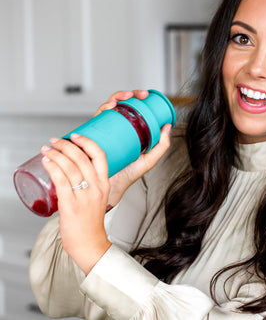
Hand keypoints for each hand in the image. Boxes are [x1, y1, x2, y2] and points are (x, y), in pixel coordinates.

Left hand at [41, 135, 111, 274]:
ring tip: (47, 149)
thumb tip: (72, 169)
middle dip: (66, 145)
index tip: (75, 136)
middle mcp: (96, 187)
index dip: (87, 142)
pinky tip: (46, 161)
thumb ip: (90, 183)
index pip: (100, 156)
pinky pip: (61, 180)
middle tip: (55, 141)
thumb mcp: (98, 197)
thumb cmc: (91, 222)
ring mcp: (84, 196)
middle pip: (81, 158)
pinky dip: (52, 167)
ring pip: (69, 167)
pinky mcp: (71, 204)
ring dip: (55, 154)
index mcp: (105, 184)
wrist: (90, 243)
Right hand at [93, 89, 171, 205]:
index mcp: (128, 130)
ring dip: (116, 97)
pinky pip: (96, 118)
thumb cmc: (129, 174)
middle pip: (120, 105)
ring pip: (108, 108)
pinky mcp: (94, 135)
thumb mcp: (149, 159)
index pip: (131, 110)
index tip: (146, 96)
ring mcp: (104, 130)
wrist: (112, 187)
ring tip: (125, 98)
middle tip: (139, 95)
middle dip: (128, 94)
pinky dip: (101, 109)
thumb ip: (162, 146)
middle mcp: (115, 128)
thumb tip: (168, 127)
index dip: (137, 99)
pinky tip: (109, 107)